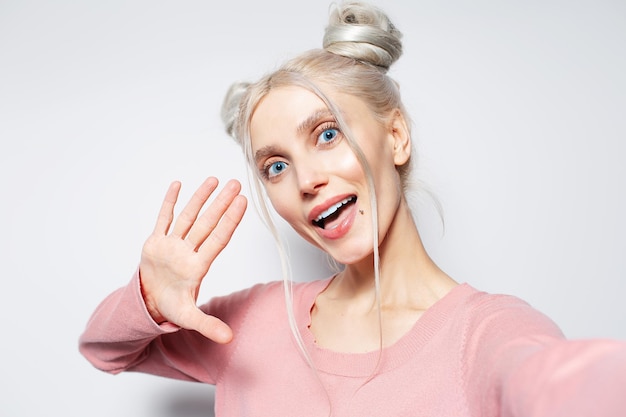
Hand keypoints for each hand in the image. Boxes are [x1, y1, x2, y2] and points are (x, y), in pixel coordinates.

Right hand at [139, 177, 246, 342]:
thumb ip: (208, 325)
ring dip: (200, 198)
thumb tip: (229, 339)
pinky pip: (163, 218)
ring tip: (214, 180)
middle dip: (221, 203)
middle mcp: (188, 250)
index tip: (242, 203)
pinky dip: (169, 202)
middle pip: (207, 223)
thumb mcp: (188, 318)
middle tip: (236, 183)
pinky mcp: (156, 242)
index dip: (230, 220)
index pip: (218, 238)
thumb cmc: (172, 307)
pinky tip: (178, 185)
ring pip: (188, 216)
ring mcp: (172, 244)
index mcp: (197, 265)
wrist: (150, 302)